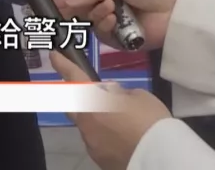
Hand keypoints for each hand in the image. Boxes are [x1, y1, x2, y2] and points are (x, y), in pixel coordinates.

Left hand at [51, 52, 171, 169]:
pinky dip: (106, 137)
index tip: (54, 55)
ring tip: (121, 121)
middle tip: (93, 94)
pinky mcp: (98, 159)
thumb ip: (121, 93)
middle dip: (79, 97)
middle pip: (74, 105)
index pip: (74, 77)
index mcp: (93, 101)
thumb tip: (112, 94)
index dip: (63, 64)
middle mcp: (85, 122)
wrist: (160, 160)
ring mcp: (90, 143)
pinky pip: (98, 142)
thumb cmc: (150, 122)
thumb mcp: (140, 96)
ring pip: (88, 125)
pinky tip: (122, 138)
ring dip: (98, 119)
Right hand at [54, 0, 181, 49]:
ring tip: (109, 7)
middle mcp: (109, 8)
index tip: (50, 1)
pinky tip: (113, 18)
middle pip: (82, 12)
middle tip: (59, 10)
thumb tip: (67, 1)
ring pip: (92, 24)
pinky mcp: (121, 42)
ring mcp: (115, 26)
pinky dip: (105, 26)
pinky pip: (104, 36)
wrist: (177, 10)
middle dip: (72, 10)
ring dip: (96, 15)